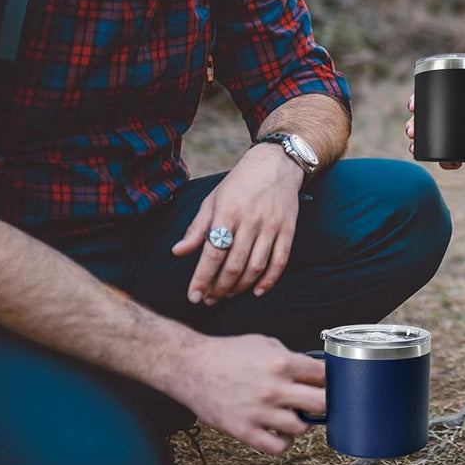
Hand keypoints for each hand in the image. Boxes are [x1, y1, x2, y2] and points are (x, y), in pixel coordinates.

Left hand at [173, 145, 304, 303]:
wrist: (276, 165)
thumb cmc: (239, 184)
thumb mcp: (212, 200)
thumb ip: (196, 228)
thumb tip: (177, 252)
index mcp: (227, 212)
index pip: (213, 252)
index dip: (202, 278)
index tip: (193, 296)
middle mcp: (250, 220)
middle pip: (234, 265)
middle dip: (219, 288)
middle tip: (209, 300)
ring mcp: (271, 226)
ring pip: (256, 267)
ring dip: (240, 287)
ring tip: (227, 295)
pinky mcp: (288, 229)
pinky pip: (280, 261)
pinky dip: (269, 280)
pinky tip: (257, 291)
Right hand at [174, 333, 325, 454]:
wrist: (192, 367)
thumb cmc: (228, 353)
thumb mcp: (264, 342)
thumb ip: (289, 356)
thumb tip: (311, 368)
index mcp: (281, 363)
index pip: (323, 375)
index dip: (329, 379)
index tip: (326, 382)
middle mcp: (275, 388)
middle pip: (321, 403)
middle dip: (324, 403)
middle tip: (318, 402)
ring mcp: (260, 412)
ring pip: (302, 428)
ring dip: (302, 423)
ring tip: (294, 416)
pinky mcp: (245, 431)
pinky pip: (277, 448)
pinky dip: (283, 443)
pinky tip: (279, 432)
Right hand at [405, 93, 464, 165]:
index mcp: (461, 97)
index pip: (433, 94)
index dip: (418, 98)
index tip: (413, 103)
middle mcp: (454, 115)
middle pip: (424, 118)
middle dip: (413, 124)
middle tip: (411, 131)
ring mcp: (456, 134)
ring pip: (429, 138)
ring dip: (418, 144)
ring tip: (416, 148)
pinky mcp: (463, 150)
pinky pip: (446, 156)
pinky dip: (443, 161)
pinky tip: (448, 163)